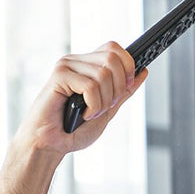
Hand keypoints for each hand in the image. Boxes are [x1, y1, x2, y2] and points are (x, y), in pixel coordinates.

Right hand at [15, 42, 147, 153]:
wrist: (50, 145)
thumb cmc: (73, 130)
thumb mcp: (108, 109)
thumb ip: (124, 91)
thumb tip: (143, 72)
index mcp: (87, 65)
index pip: (114, 48)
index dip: (127, 67)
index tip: (125, 88)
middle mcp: (76, 61)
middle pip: (113, 58)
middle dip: (117, 88)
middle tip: (104, 107)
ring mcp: (66, 66)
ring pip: (104, 74)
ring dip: (103, 102)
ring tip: (89, 113)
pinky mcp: (58, 76)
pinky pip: (90, 86)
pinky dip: (93, 106)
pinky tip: (82, 114)